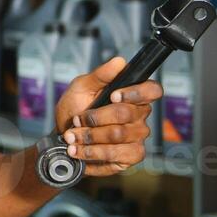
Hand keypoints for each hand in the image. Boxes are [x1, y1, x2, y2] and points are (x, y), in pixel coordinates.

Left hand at [54, 56, 162, 176]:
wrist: (63, 137)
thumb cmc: (75, 108)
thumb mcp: (81, 87)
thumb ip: (100, 75)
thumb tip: (120, 61)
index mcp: (132, 95)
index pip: (152, 90)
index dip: (136, 93)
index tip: (113, 96)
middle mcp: (140, 116)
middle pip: (126, 114)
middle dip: (95, 118)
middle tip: (76, 120)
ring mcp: (137, 137)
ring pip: (119, 135)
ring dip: (90, 136)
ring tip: (72, 137)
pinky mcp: (131, 155)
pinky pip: (119, 155)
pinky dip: (94, 153)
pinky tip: (79, 151)